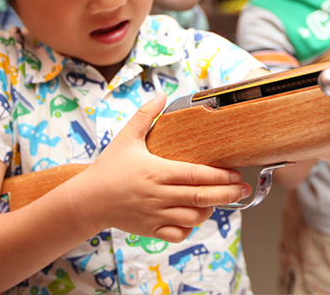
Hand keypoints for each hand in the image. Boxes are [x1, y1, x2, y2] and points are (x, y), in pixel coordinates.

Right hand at [73, 94, 249, 241]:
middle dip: (227, 195)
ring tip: (218, 200)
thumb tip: (162, 94)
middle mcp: (158, 195)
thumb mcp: (126, 137)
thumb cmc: (108, 168)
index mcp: (156, 171)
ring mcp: (155, 215)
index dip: (220, 176)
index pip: (196, 175)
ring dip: (209, 211)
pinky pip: (178, 234)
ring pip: (193, 218)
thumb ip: (146, 115)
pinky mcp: (150, 230)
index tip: (235, 174)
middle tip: (243, 189)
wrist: (86, 200)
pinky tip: (194, 216)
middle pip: (201, 198)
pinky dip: (190, 228)